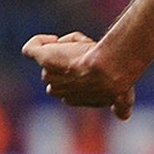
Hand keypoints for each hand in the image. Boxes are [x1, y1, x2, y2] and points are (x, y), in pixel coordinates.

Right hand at [22, 32, 137, 119]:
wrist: (107, 71)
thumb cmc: (116, 82)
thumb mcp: (123, 97)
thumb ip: (122, 105)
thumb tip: (123, 115)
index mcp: (73, 98)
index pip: (69, 84)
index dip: (82, 70)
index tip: (98, 62)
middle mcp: (57, 89)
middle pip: (59, 71)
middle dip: (70, 59)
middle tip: (89, 50)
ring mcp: (49, 74)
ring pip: (52, 57)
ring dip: (65, 47)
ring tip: (83, 45)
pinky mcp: (42, 57)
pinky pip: (30, 49)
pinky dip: (39, 41)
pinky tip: (55, 39)